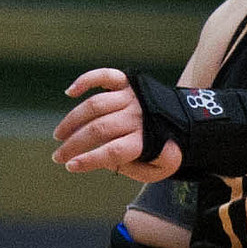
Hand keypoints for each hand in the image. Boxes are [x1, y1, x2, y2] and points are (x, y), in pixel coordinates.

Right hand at [54, 69, 182, 180]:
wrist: (189, 120)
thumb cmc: (169, 148)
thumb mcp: (161, 169)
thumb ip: (136, 171)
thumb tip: (109, 161)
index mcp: (145, 140)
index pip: (112, 151)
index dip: (89, 160)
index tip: (70, 166)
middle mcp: (136, 117)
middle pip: (98, 129)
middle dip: (74, 144)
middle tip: (58, 156)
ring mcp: (131, 97)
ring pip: (94, 106)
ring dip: (72, 120)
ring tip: (60, 135)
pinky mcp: (128, 83)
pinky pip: (104, 76)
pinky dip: (86, 80)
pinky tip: (69, 92)